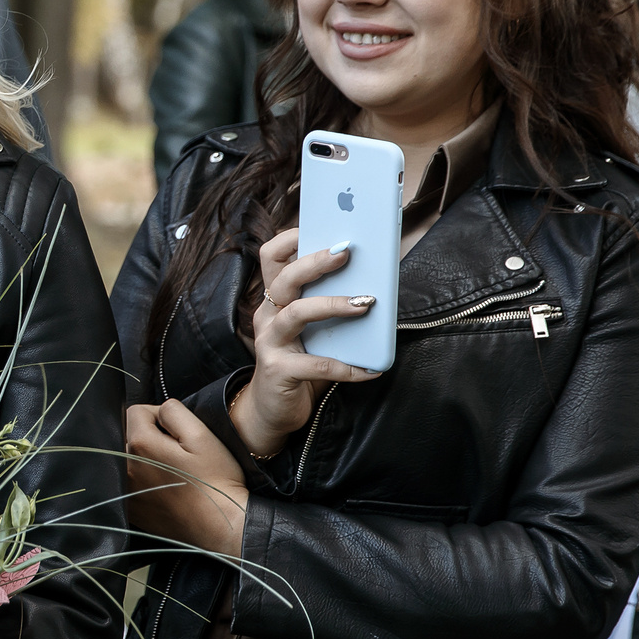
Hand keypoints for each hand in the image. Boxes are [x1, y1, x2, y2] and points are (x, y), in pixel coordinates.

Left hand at [124, 400, 248, 558]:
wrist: (221, 526)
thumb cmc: (215, 480)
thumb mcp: (201, 434)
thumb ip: (173, 412)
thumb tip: (159, 410)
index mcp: (140, 445)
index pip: (136, 412)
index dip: (159, 415)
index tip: (178, 432)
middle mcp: (126, 468)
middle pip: (129, 435)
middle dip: (150, 436)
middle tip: (179, 453)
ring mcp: (126, 491)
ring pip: (129, 459)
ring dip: (146, 458)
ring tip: (173, 471)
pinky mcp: (131, 510)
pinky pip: (130, 482)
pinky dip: (144, 480)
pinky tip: (167, 487)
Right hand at [230, 227, 379, 456]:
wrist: (273, 412)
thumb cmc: (299, 363)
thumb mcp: (311, 330)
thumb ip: (327, 305)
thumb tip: (370, 283)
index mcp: (274, 299)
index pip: (270, 257)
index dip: (289, 239)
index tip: (317, 227)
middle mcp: (267, 316)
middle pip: (284, 278)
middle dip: (315, 261)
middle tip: (346, 252)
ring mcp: (270, 343)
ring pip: (296, 313)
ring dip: (333, 304)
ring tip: (366, 303)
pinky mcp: (279, 371)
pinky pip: (316, 365)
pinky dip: (347, 367)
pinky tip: (371, 369)